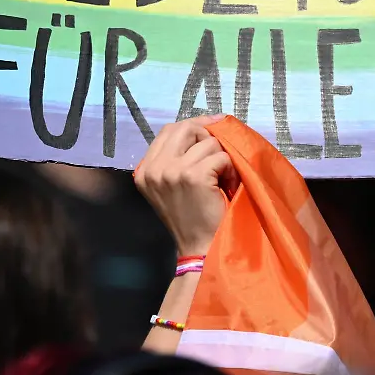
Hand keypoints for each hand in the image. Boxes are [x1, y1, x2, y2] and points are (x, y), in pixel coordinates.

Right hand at [135, 114, 237, 256]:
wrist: (199, 247)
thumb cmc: (191, 218)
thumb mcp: (171, 186)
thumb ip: (175, 159)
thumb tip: (201, 127)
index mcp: (145, 169)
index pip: (169, 130)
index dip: (194, 126)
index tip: (214, 128)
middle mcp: (154, 168)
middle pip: (186, 128)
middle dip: (208, 137)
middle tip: (219, 156)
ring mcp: (171, 171)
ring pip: (208, 143)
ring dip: (222, 158)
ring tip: (223, 179)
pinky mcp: (193, 176)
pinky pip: (220, 157)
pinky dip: (229, 169)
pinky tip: (227, 185)